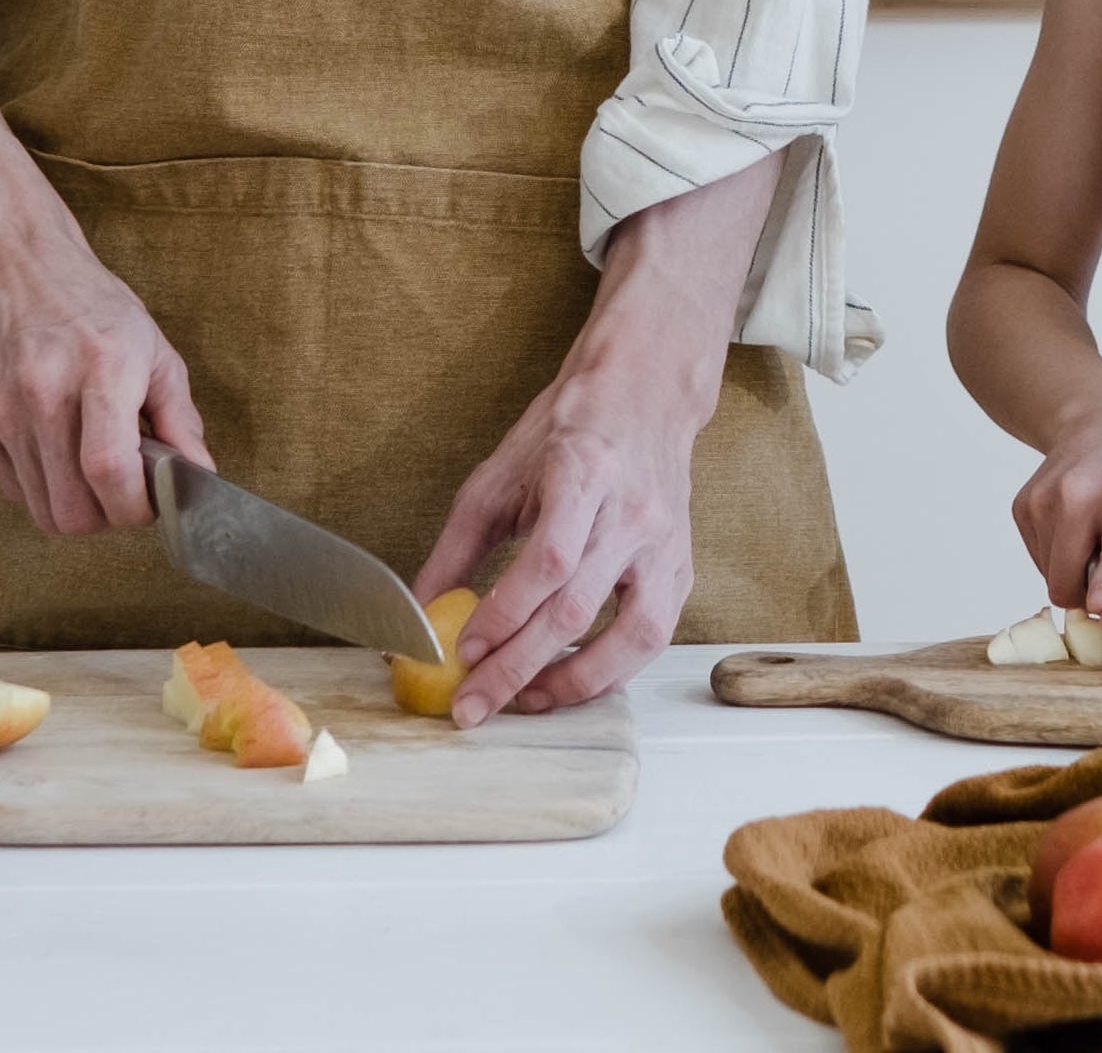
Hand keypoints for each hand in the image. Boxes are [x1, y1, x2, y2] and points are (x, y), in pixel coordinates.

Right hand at [0, 196, 210, 538]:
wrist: (4, 258)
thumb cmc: (85, 300)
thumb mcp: (150, 344)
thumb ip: (178, 416)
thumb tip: (200, 476)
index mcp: (101, 368)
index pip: (112, 472)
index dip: (136, 509)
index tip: (150, 504)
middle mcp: (44, 392)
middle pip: (73, 510)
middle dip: (106, 518)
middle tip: (121, 493)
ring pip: (40, 510)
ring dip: (73, 506)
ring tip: (88, 471)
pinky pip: (10, 489)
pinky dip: (38, 486)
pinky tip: (53, 451)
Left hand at [414, 359, 702, 725]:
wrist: (643, 395)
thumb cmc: (566, 432)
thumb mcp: (497, 476)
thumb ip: (456, 549)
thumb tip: (419, 614)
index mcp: (583, 474)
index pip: (547, 562)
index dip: (503, 616)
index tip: (461, 652)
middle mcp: (633, 512)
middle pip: (577, 609)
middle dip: (518, 668)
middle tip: (474, 705)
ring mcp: (665, 543)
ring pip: (632, 635)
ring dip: (575, 682)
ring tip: (527, 700)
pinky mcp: (682, 566)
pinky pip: (654, 635)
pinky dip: (614, 670)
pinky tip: (573, 680)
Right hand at [1011, 406, 1101, 618]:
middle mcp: (1078, 492)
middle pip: (1068, 577)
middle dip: (1089, 599)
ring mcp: (1044, 498)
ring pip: (1051, 575)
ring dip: (1075, 578)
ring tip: (1099, 549)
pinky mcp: (1023, 505)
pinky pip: (1040, 559)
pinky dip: (1059, 560)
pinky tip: (1080, 533)